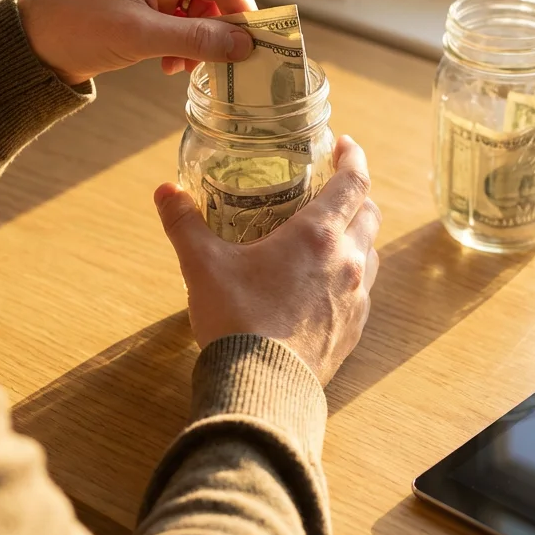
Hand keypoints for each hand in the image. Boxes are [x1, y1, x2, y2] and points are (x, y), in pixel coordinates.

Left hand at [17, 0, 257, 84]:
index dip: (242, 6)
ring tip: (183, 65)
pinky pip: (181, 17)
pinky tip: (169, 63)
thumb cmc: (75, 27)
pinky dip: (182, 41)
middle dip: (219, 27)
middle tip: (227, 59)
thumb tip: (244, 46)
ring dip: (198, 39)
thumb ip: (197, 40)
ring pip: (199, 6)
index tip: (258, 39)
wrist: (32, 44)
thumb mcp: (141, 36)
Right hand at [154, 137, 380, 383]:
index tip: (346, 145)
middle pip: (369, 214)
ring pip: (369, 252)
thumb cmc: (236, 321)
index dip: (354, 158)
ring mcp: (356, 299)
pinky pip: (361, 292)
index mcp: (318, 236)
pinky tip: (323, 284)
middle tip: (332, 186)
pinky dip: (349, 276)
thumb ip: (185, 224)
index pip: (354, 182)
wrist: (262, 389)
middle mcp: (347, 262)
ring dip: (356, 235)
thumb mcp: (203, 266)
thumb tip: (165, 192)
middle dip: (355, 194)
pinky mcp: (353, 331)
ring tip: (328, 234)